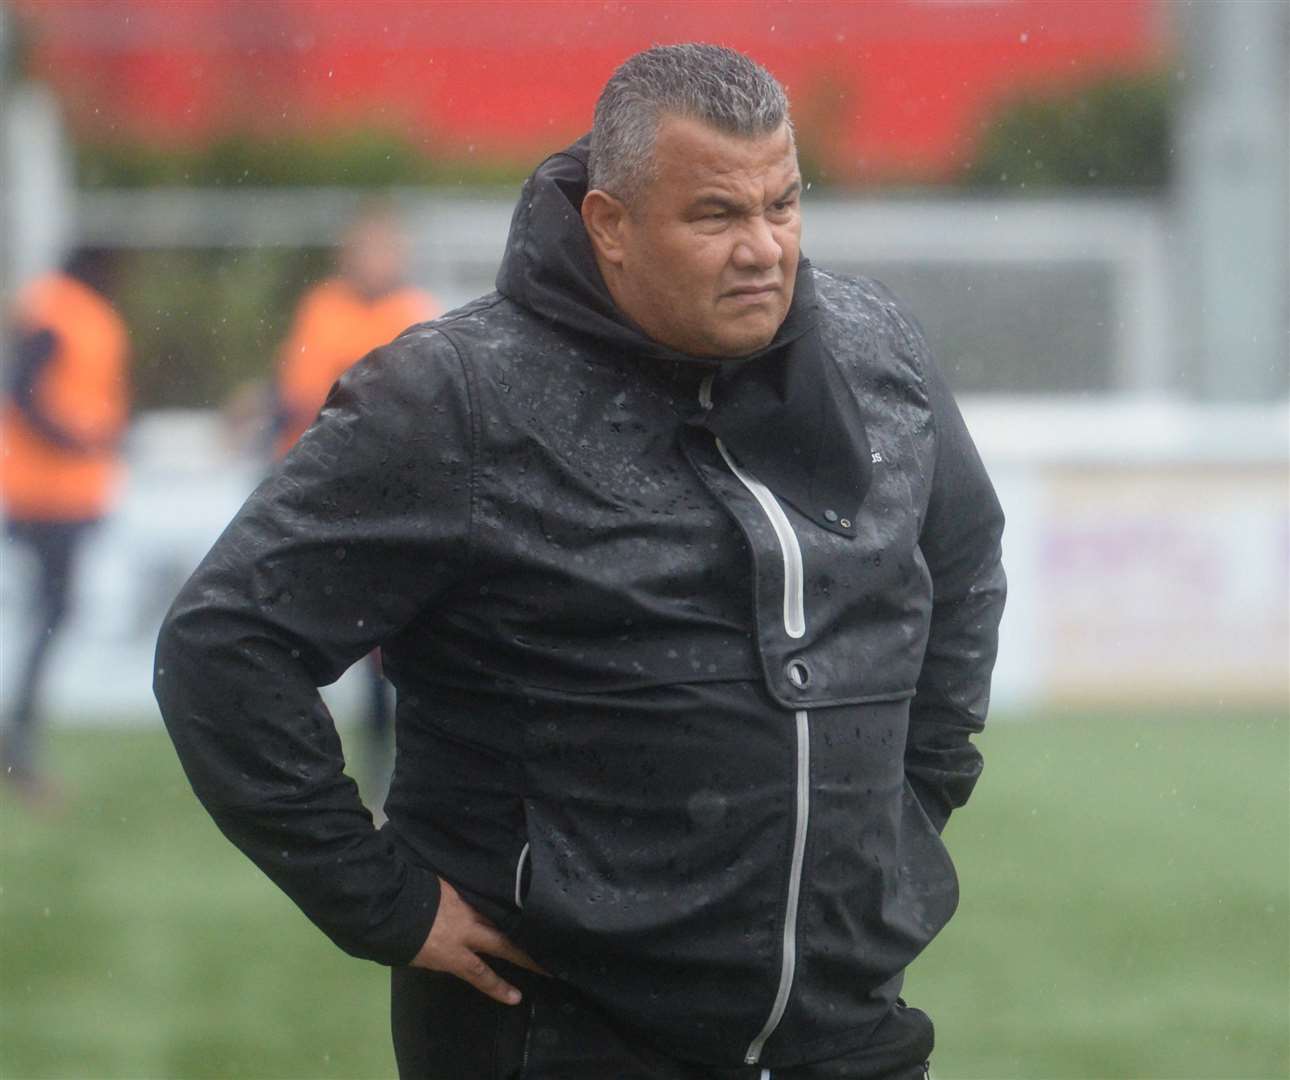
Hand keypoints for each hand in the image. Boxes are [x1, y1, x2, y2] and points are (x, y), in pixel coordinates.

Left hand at [411, 878, 543, 1004]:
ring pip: (494, 916)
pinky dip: (493, 904)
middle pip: (500, 943)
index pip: (481, 973)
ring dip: (512, 923)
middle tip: (544, 960)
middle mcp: (465, 930)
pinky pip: (481, 899)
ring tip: (532, 927)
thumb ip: (443, 956)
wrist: (390, 904)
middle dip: (523, 953)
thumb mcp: (421, 958)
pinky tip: (504, 901)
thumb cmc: (398, 939)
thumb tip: (452, 954)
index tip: (517, 997)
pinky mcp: (458, 890)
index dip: (498, 986)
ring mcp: (464, 907)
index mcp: (453, 952)